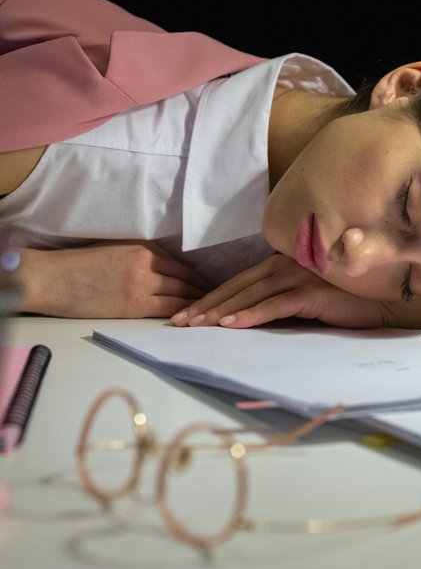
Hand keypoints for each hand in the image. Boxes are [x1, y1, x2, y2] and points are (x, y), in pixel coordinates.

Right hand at [18, 241, 207, 317]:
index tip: (210, 286)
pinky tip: (193, 322)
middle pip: (186, 279)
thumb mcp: (115, 250)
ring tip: (210, 314)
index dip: (197, 278)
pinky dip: (184, 315)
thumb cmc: (77, 266)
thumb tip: (163, 272)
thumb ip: (140, 257)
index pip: (181, 264)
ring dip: (198, 304)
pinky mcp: (134, 303)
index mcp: (143, 246)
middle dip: (204, 291)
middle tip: (220, 302)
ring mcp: (142, 282)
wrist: (51, 278)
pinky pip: (169, 309)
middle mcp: (148, 261)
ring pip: (182, 294)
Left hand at [170, 253, 387, 329]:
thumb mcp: (300, 301)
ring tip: (198, 325)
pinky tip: (232, 325)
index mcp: (279, 263)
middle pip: (238, 286)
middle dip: (207, 305)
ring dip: (222, 310)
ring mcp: (298, 275)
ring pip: (251, 294)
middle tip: (179, 322)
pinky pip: (275, 305)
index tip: (185, 314)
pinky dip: (251, 314)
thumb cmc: (338, 303)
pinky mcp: (310, 291)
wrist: (378, 304)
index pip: (237, 282)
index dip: (210, 298)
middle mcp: (285, 264)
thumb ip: (275, 302)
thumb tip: (240, 320)